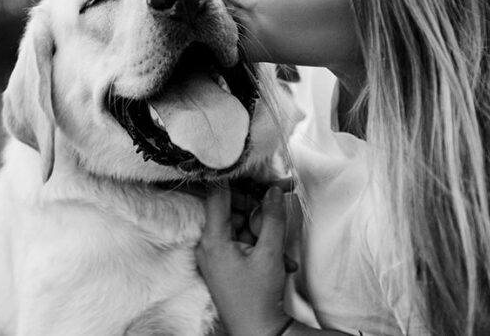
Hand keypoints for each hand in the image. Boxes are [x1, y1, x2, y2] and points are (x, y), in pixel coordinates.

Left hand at [196, 183, 293, 335]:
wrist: (259, 332)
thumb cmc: (259, 297)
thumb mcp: (270, 253)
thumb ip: (272, 218)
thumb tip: (273, 191)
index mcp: (212, 240)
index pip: (217, 196)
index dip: (235, 180)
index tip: (251, 169)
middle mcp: (208, 246)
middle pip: (230, 210)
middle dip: (256, 209)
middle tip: (278, 202)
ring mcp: (215, 256)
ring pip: (239, 226)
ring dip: (263, 231)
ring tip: (281, 251)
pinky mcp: (224, 264)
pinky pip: (241, 242)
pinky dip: (260, 245)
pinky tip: (279, 261)